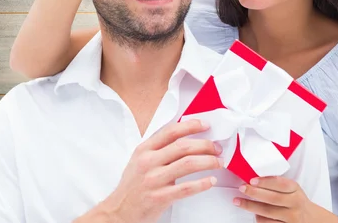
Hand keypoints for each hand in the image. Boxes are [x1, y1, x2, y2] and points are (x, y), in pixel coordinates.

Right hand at [97, 119, 222, 222]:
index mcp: (144, 150)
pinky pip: (186, 188)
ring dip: (208, 161)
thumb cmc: (133, 186)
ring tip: (219, 162)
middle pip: (183, 146)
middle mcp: (148, 163)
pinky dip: (202, 183)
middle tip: (217, 148)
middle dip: (205, 145)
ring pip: (188, 164)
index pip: (171, 131)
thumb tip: (187, 138)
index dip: (191, 126)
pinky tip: (211, 181)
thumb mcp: (139, 161)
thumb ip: (158, 149)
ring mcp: (154, 180)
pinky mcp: (160, 198)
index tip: (205, 125)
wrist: (119, 212)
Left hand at [233, 176, 318, 222]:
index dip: (266, 182)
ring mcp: (291, 217)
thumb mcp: (293, 190)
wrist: (310, 219)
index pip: (281, 184)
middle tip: (242, 188)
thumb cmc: (296, 202)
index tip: (252, 180)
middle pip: (272, 198)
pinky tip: (254, 214)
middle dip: (255, 193)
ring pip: (268, 212)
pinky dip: (259, 218)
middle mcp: (295, 203)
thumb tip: (255, 180)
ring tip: (239, 201)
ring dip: (251, 206)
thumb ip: (278, 185)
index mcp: (296, 190)